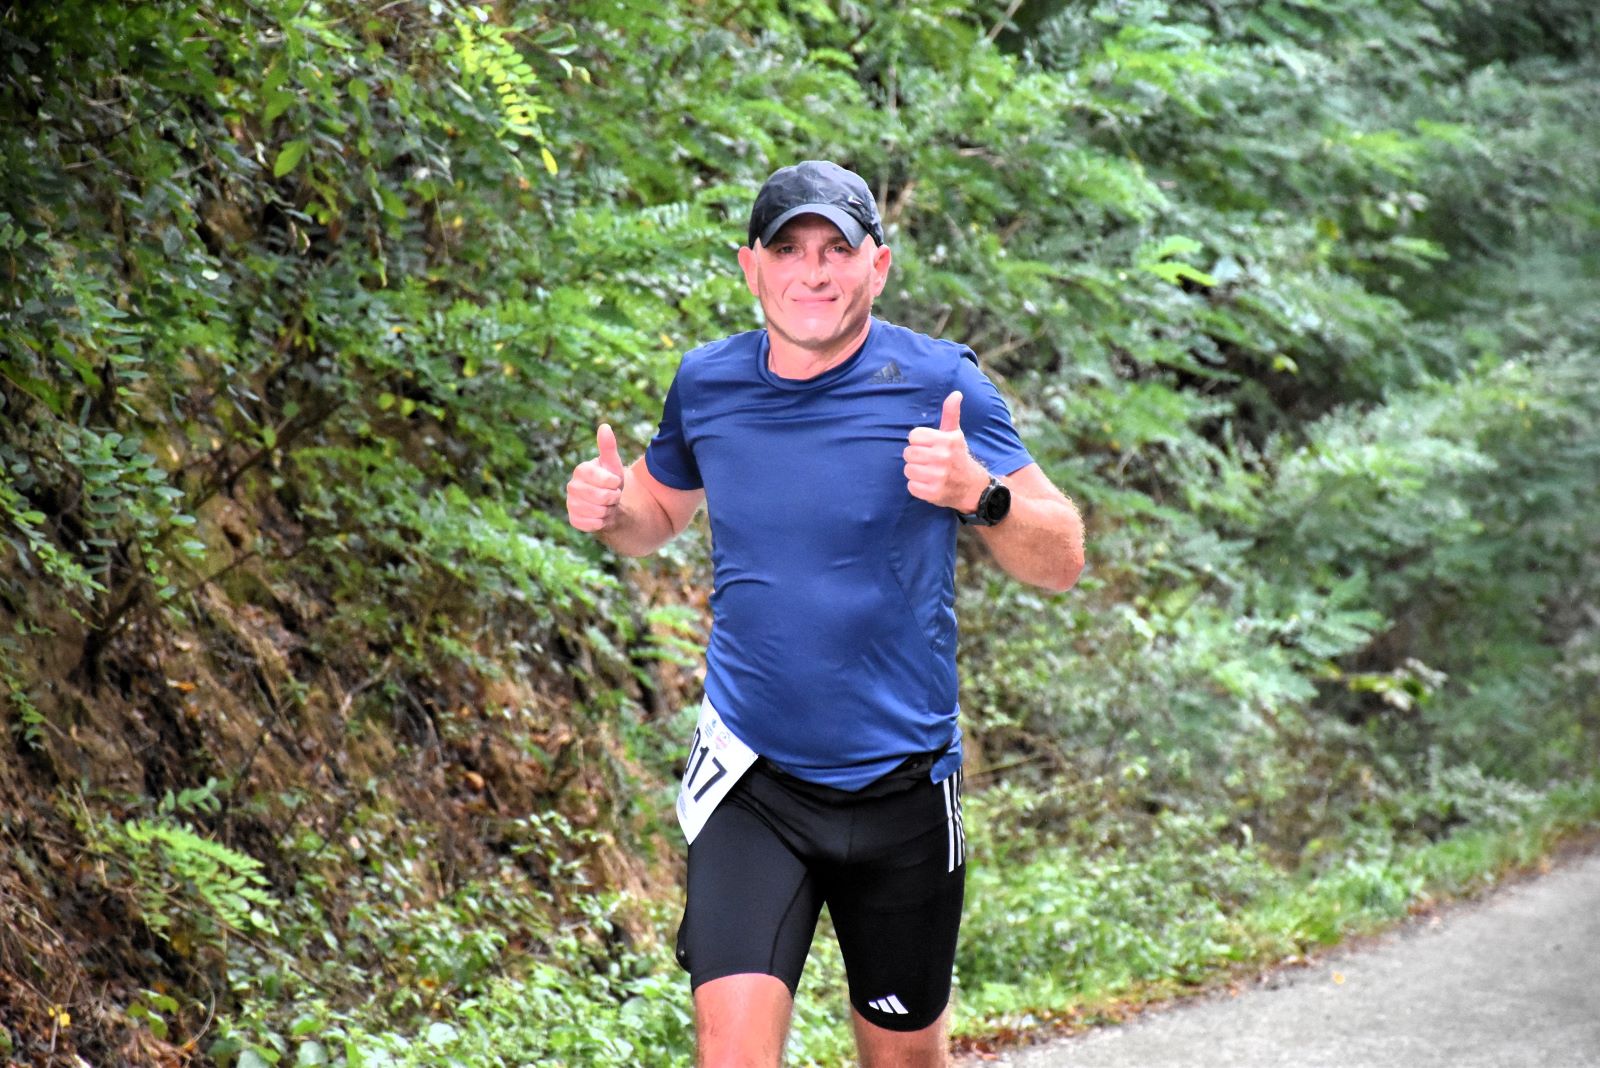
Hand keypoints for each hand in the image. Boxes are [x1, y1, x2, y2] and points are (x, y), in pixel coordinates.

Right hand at [566, 423, 625, 531]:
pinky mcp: (573, 519)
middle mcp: (572, 486)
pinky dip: (602, 522)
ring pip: (598, 512)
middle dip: (613, 498)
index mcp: (581, 470)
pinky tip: (600, 516)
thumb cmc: (611, 481)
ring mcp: (571, 504)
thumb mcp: (613, 464)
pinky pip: (593, 524)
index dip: (614, 483)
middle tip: (612, 495)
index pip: (603, 479)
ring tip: (607, 505)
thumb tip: (604, 426)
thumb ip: (608, 446)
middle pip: (601, 498)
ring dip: (608, 510)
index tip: (615, 482)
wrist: (609, 504)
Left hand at [903, 391, 985, 510]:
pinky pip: (911, 486)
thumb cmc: (958, 457)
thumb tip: (956, 393)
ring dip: (915, 472)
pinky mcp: (933, 493)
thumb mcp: (955, 434)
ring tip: (929, 472)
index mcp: (946, 440)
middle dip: (916, 457)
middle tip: (928, 461)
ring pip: (908, 469)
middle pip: (908, 453)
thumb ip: (951, 413)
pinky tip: (929, 484)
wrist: (972, 487)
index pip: (913, 436)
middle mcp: (943, 458)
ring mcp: (938, 476)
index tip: (929, 446)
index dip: (919, 441)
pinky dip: (917, 486)